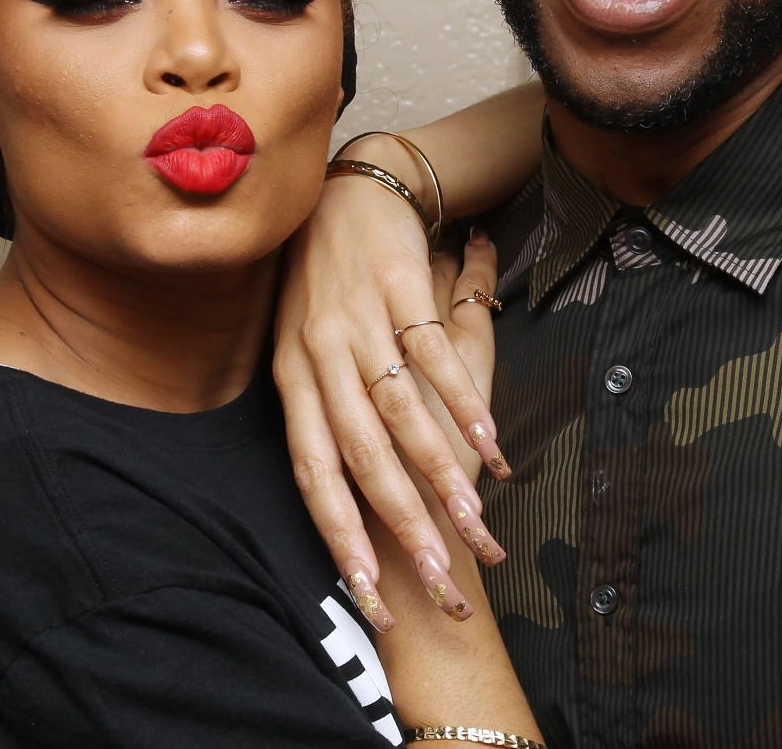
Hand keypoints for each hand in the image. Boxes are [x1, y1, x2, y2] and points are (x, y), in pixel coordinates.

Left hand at [275, 178, 509, 628]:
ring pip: (401, 413)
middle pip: (361, 458)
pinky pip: (435, 354)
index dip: (339, 536)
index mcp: (290, 378)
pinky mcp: (400, 287)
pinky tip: (491, 440)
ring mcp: (359, 321)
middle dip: (401, 527)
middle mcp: (319, 356)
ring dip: (439, 473)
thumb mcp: (300, 344)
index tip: (371, 594)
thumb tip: (330, 489)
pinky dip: (464, 400)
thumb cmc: (321, 281)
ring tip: (472, 522)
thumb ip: (314, 408)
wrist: (343, 187)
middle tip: (438, 580)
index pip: (312, 474)